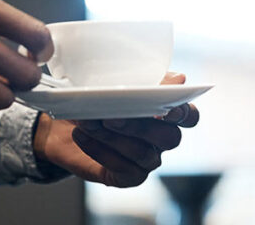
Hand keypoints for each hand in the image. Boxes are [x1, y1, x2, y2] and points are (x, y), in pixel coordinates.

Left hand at [33, 72, 199, 187]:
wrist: (64, 120)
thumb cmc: (96, 98)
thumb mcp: (116, 80)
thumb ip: (148, 79)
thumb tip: (179, 79)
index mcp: (168, 112)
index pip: (190, 117)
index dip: (183, 114)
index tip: (166, 109)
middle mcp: (162, 138)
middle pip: (171, 138)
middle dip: (142, 127)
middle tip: (112, 116)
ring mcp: (147, 159)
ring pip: (144, 154)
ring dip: (114, 138)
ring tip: (89, 122)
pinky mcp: (128, 176)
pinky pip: (122, 168)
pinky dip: (99, 150)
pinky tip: (82, 135)